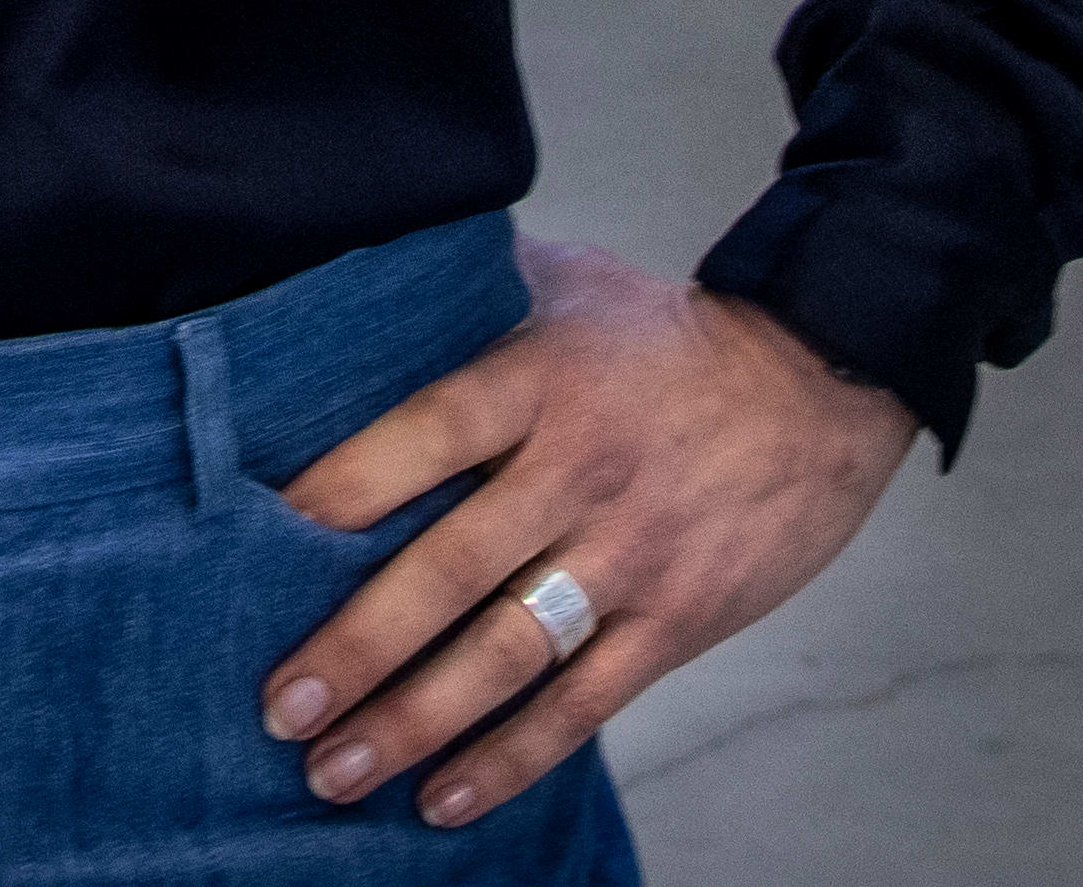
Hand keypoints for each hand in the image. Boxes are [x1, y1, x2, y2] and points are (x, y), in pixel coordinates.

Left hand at [261, 240, 912, 828]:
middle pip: (452, 567)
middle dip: (359, 646)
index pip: (426, 433)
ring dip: (416, 721)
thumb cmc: (665, 335)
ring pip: (508, 654)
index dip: (345, 487)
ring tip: (335, 773)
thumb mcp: (565, 283)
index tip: (261, 539)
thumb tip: (345, 295)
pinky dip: (511, 758)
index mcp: (537, 382)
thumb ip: (463, 292)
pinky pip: (583, 705)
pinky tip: (443, 799)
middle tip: (280, 706)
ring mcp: (631, 557)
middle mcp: (579, 472)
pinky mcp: (677, 622)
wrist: (821, 384)